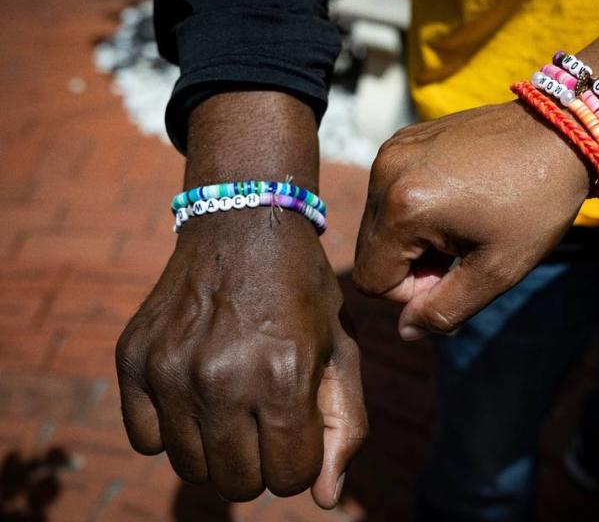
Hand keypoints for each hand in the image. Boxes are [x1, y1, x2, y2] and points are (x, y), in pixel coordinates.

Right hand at [115, 91, 366, 507]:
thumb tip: (326, 499)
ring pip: (190, 468)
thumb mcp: (342, 349)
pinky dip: (172, 429)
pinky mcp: (134, 359)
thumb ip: (343, 426)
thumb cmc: (303, 293)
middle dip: (260, 463)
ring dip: (217, 448)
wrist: (242, 224)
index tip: (298, 426)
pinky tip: (196, 392)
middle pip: (236, 483)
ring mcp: (170, 368)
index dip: (299, 460)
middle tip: (266, 418)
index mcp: (282, 374)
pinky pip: (145, 440)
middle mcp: (221, 376)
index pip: (288, 477)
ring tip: (234, 401)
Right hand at [353, 100, 590, 339]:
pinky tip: (458, 200)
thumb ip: (445, 309)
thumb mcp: (497, 270)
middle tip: (464, 250)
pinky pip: (390, 192)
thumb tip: (406, 330)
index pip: (372, 280)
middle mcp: (387, 172)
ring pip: (380, 224)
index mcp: (405, 207)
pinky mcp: (404, 138)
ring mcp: (393, 150)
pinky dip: (417, 208)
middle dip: (413, 266)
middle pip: (371, 251)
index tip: (457, 272)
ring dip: (415, 238)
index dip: (413, 293)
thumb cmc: (537, 203)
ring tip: (464, 223)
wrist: (562, 133)